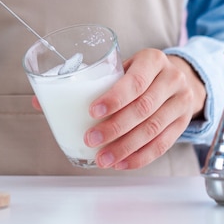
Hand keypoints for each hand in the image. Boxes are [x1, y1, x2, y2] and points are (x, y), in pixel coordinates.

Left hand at [31, 49, 205, 169]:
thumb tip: (40, 101)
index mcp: (152, 60)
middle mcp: (171, 79)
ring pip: (153, 129)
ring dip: (125, 147)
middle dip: (114, 128)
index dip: (114, 98)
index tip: (92, 111)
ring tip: (103, 158)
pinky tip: (122, 164)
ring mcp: (181, 102)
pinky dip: (141, 157)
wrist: (180, 77)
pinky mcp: (183, 123)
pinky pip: (163, 144)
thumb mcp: (120, 66)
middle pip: (142, 108)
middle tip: (91, 140)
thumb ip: (87, 82)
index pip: (135, 80)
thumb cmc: (139, 72)